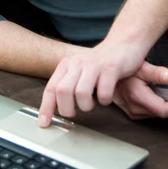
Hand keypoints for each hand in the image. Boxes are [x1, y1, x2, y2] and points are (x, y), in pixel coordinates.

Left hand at [38, 40, 161, 125]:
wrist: (123, 44)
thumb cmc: (99, 63)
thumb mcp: (79, 70)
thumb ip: (67, 84)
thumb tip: (54, 109)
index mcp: (67, 64)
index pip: (51, 88)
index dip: (46, 108)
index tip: (44, 124)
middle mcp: (78, 62)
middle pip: (63, 90)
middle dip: (67, 108)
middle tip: (74, 112)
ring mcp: (95, 64)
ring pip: (82, 93)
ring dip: (86, 106)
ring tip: (92, 103)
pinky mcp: (111, 68)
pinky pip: (104, 92)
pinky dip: (104, 100)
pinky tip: (106, 97)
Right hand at [113, 67, 167, 120]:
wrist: (106, 77)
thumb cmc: (123, 70)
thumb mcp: (140, 67)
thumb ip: (155, 73)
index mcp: (138, 97)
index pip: (164, 110)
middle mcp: (136, 108)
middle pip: (163, 113)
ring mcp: (134, 112)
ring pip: (158, 113)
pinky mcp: (134, 113)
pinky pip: (152, 112)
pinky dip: (160, 104)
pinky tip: (164, 94)